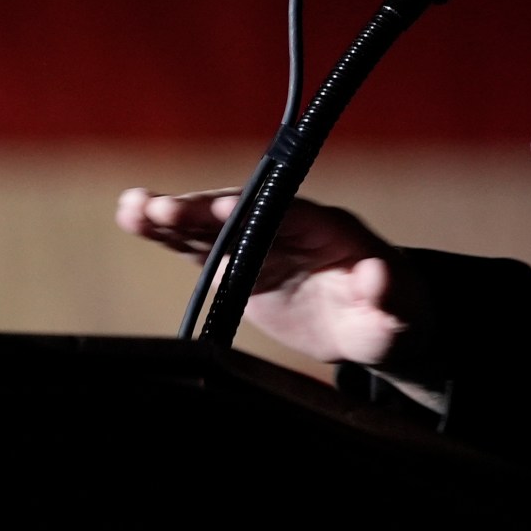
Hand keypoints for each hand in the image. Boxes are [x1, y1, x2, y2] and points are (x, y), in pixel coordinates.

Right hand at [114, 188, 427, 373]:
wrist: (373, 322)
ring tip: (133, 208)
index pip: (291, 214)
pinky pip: (200, 245)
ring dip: (175, 216)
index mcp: (332, 230)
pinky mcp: (241, 263)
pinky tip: (133, 220)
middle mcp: (293, 226)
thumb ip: (388, 295)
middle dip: (205, 211)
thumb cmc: (393, 314)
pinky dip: (169, 236)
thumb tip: (378, 274)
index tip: (224, 208)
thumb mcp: (398, 313)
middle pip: (245, 213)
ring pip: (214, 224)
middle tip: (161, 209)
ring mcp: (263, 241)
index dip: (258, 210)